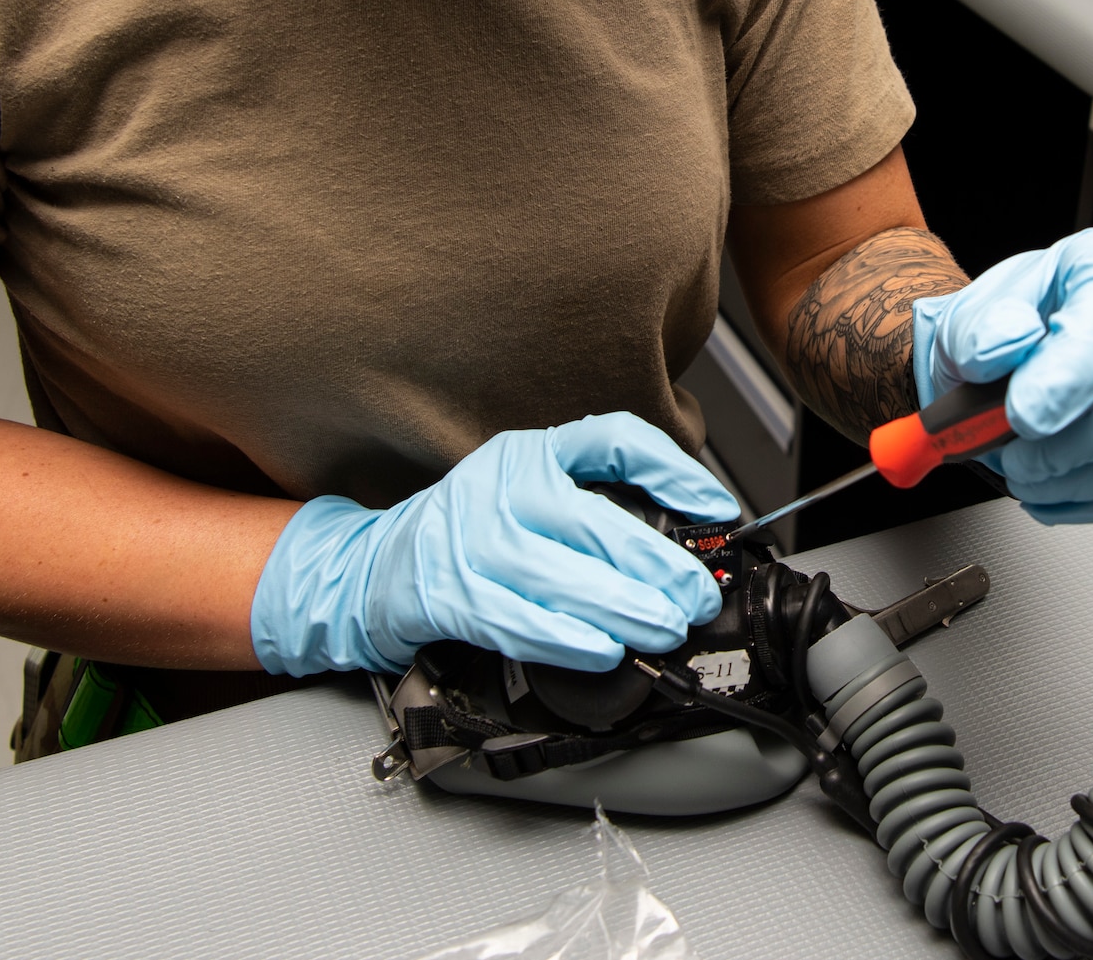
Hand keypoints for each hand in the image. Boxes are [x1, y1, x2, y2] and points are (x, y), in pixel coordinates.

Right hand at [251, 412, 739, 676]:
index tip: (718, 507)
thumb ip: (592, 505)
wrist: (374, 565)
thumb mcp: (526, 492)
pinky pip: (519, 620)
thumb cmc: (466, 531)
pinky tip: (603, 651)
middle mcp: (501, 486)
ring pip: (562, 577)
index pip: (612, 440)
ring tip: (664, 628)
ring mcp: (471, 540)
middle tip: (696, 593)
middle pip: (595, 521)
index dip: (673, 470)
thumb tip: (684, 539)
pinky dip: (567, 640)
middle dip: (660, 564)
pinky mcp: (449, 594)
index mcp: (530, 453)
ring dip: (624, 609)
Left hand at [910, 229, 1092, 523]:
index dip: (1074, 370)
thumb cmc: (997, 331)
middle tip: (1021, 460)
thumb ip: (980, 331)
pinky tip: (1052, 493)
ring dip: (1091, 479)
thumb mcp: (968, 318)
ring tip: (1028, 478)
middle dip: (1086, 437)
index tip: (1024, 417)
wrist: (998, 363)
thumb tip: (1001, 350)